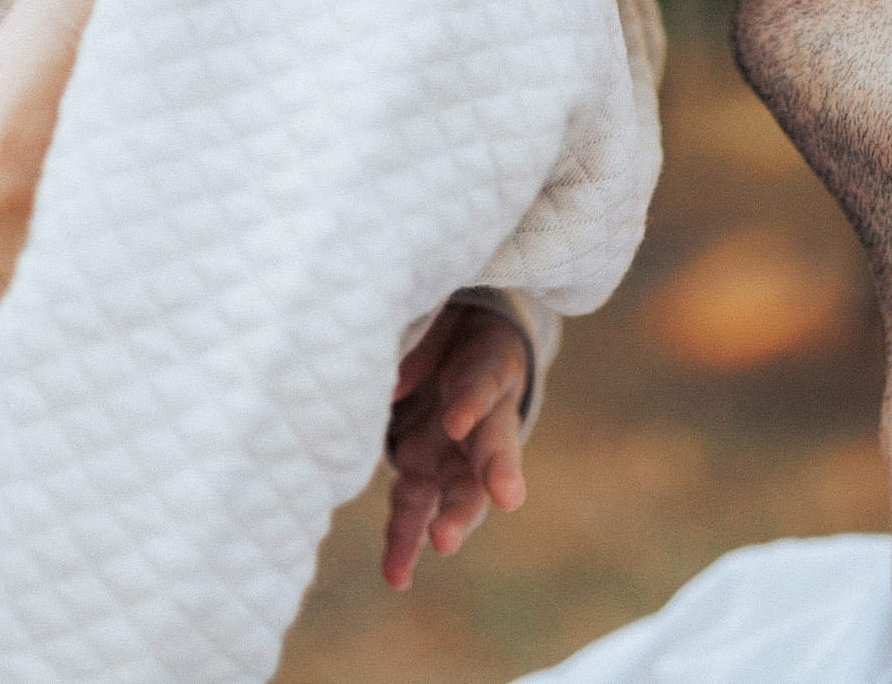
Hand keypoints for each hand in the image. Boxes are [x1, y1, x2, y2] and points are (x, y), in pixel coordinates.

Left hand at [379, 303, 531, 589]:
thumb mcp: (441, 315)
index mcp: (491, 364)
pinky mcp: (423, 471)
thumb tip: (390, 389)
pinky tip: (397, 576)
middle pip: (490, 448)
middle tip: (501, 500)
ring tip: (444, 544)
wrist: (463, 338)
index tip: (457, 420)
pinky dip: (406, 541)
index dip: (471, 401)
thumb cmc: (452, 319)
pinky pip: (415, 508)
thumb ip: (419, 347)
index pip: (484, 382)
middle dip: (492, 475)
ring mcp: (452, 450)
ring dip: (453, 519)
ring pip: (460, 490)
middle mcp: (479, 418)